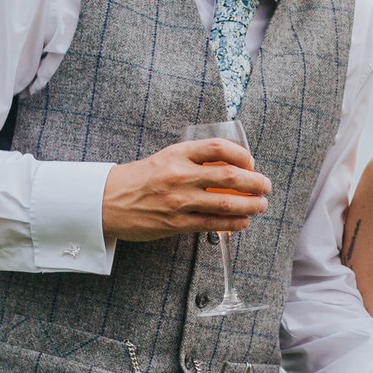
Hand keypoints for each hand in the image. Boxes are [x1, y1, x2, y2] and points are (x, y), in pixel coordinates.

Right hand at [101, 139, 270, 242]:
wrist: (107, 201)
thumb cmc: (140, 179)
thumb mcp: (166, 158)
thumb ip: (195, 161)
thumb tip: (231, 168)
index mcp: (178, 154)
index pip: (219, 148)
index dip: (242, 155)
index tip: (251, 163)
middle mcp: (179, 175)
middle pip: (229, 176)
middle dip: (255, 182)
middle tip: (266, 186)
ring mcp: (178, 200)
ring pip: (225, 203)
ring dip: (250, 204)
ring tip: (261, 204)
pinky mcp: (176, 223)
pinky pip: (213, 224)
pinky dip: (233, 223)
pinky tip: (243, 221)